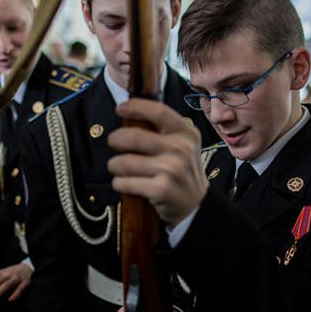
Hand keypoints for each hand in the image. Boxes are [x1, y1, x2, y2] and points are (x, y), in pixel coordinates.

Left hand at [0, 262, 31, 301]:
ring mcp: (16, 278)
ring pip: (6, 285)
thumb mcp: (3, 274)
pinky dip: (15, 294)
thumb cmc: (14, 273)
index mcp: (0, 273)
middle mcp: (7, 275)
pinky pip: (20, 289)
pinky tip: (11, 299)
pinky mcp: (25, 282)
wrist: (30, 267)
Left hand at [107, 99, 207, 225]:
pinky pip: (124, 182)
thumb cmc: (182, 171)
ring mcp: (171, 170)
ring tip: (118, 167)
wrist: (196, 205)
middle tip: (113, 142)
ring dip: (114, 165)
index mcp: (186, 133)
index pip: (159, 111)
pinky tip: (125, 183)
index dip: (136, 107)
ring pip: (124, 162)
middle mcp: (181, 149)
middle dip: (115, 139)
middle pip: (133, 136)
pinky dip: (119, 183)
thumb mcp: (183, 145)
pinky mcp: (161, 189)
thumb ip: (163, 130)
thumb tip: (130, 113)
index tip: (120, 109)